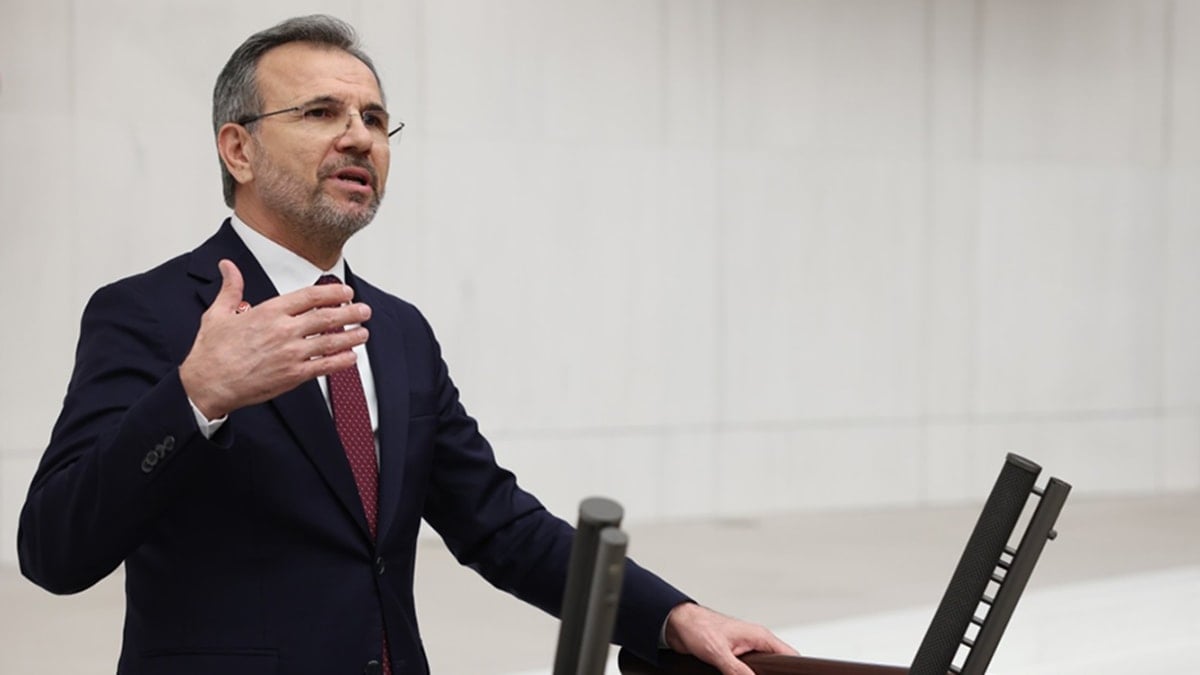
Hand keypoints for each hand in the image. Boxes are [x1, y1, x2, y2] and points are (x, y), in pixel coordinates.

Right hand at [179, 259, 370, 419]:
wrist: (207, 384)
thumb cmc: (211, 351)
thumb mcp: (217, 313)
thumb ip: (231, 287)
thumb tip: (227, 266)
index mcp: (268, 312)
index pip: (310, 296)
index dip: (333, 292)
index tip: (346, 292)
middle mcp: (283, 331)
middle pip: (326, 317)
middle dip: (350, 313)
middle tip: (364, 310)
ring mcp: (290, 354)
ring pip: (330, 342)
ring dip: (351, 337)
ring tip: (364, 333)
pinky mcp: (292, 376)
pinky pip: (324, 366)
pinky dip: (340, 361)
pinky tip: (351, 357)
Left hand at [664, 603, 798, 674]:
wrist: (677, 623)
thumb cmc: (698, 626)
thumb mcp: (718, 652)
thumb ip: (736, 669)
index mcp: (759, 636)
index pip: (788, 654)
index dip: (793, 669)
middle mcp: (755, 642)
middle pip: (776, 663)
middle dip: (774, 674)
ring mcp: (745, 649)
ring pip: (761, 668)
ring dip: (759, 674)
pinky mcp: (734, 656)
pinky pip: (748, 670)